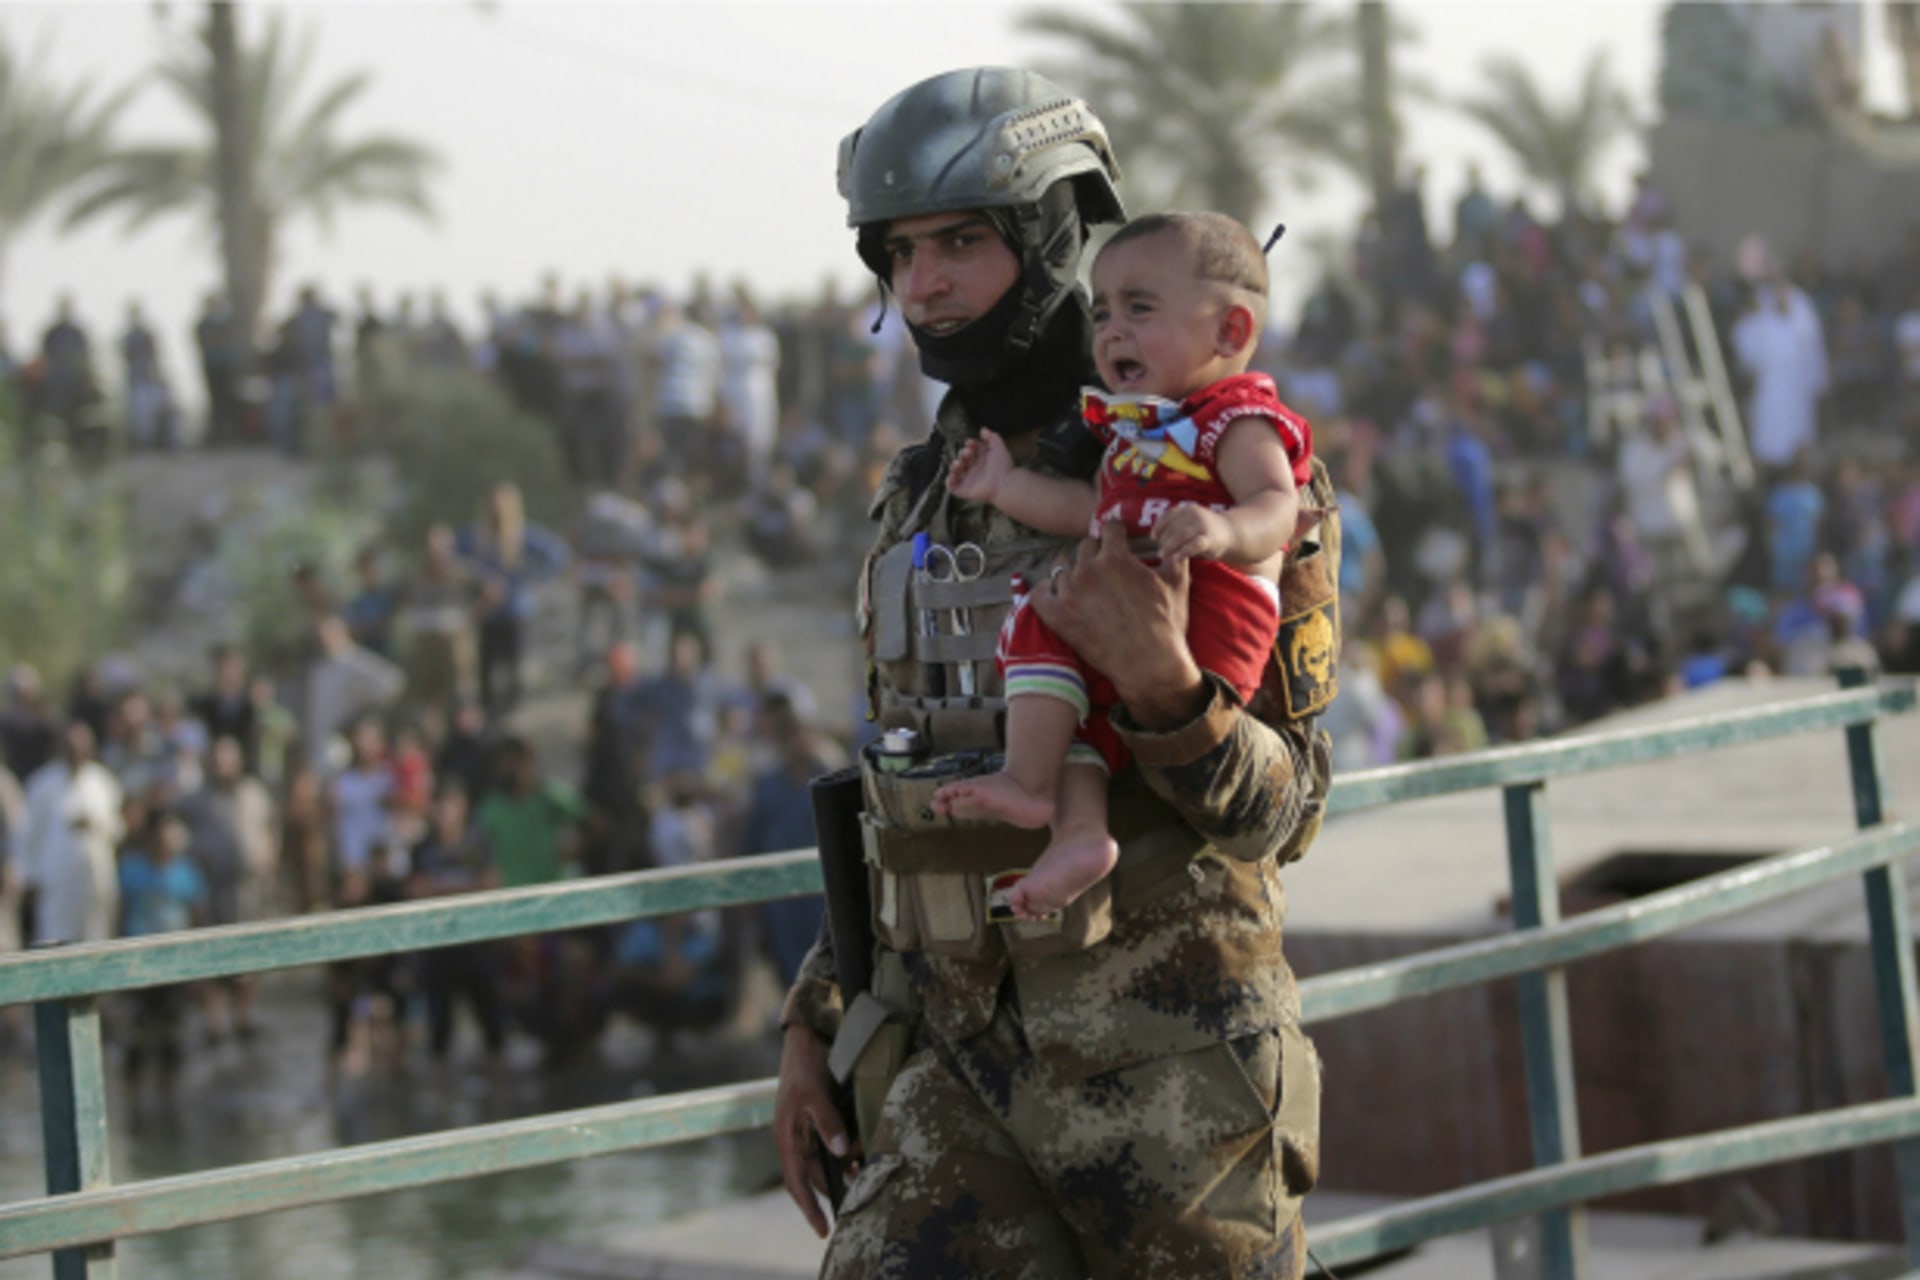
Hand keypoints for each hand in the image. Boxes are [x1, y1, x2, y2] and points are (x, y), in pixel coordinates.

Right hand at [774, 1024, 855, 1237]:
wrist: (808, 1035)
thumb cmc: (804, 1064)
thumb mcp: (814, 1093)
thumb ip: (827, 1122)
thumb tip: (842, 1152)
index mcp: (787, 1137)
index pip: (796, 1181)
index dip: (809, 1207)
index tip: (823, 1230)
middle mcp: (797, 1137)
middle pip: (817, 1174)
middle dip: (837, 1185)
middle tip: (861, 1193)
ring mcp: (810, 1129)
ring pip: (830, 1159)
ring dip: (848, 1165)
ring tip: (867, 1167)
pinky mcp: (825, 1118)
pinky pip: (838, 1142)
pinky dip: (852, 1148)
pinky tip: (866, 1147)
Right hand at [946, 428, 1013, 503]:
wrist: (1005, 483)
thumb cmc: (1003, 466)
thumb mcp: (998, 447)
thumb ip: (991, 436)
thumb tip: (983, 429)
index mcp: (983, 460)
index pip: (972, 450)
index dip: (969, 445)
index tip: (970, 442)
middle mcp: (975, 470)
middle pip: (963, 459)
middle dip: (962, 453)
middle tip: (968, 453)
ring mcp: (969, 480)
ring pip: (956, 471)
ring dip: (954, 465)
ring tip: (959, 463)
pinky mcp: (965, 491)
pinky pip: (952, 487)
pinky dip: (949, 480)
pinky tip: (954, 474)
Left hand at [1031, 520, 1207, 729]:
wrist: (1148, 663)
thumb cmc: (1165, 624)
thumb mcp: (1177, 584)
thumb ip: (1174, 557)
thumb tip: (1175, 545)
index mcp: (1116, 557)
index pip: (1110, 528)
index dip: (1117, 533)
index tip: (1119, 540)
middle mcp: (1088, 569)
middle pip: (1085, 546)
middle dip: (1096, 552)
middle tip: (1104, 567)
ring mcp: (1069, 592)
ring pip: (1061, 567)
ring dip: (1072, 571)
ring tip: (1082, 583)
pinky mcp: (1056, 615)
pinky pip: (1038, 593)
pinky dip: (1046, 592)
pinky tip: (1056, 595)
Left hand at [1152, 501, 1232, 562]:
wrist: (1233, 533)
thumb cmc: (1206, 531)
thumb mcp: (1191, 523)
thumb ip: (1177, 526)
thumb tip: (1156, 538)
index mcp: (1188, 510)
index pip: (1168, 515)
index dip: (1159, 526)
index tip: (1153, 537)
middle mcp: (1195, 515)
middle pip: (1172, 527)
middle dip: (1164, 540)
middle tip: (1160, 551)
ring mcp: (1203, 526)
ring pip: (1180, 536)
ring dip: (1169, 547)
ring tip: (1163, 556)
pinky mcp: (1209, 539)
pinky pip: (1193, 546)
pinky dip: (1183, 552)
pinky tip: (1176, 558)